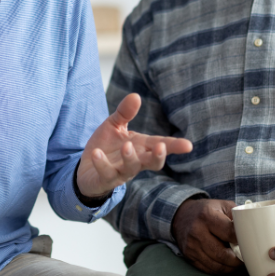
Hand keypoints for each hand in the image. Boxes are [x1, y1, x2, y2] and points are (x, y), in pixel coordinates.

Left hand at [76, 93, 191, 197]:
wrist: (86, 169)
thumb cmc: (106, 146)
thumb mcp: (114, 125)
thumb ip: (125, 112)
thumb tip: (136, 95)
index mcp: (141, 147)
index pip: (160, 145)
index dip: (174, 146)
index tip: (188, 145)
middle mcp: (135, 162)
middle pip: (153, 163)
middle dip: (158, 156)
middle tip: (161, 147)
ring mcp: (121, 172)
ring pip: (131, 169)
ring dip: (130, 158)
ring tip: (126, 146)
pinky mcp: (104, 179)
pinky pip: (106, 173)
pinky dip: (102, 163)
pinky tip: (97, 153)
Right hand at [171, 197, 242, 273]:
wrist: (181, 216)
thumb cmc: (207, 211)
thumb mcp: (222, 206)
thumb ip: (237, 216)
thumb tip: (252, 232)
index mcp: (207, 216)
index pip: (230, 233)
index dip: (242, 240)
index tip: (249, 243)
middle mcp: (197, 232)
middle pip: (223, 254)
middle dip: (238, 259)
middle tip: (246, 257)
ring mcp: (192, 246)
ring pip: (217, 265)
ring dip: (231, 267)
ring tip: (238, 262)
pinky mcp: (189, 256)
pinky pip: (209, 269)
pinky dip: (221, 269)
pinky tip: (227, 264)